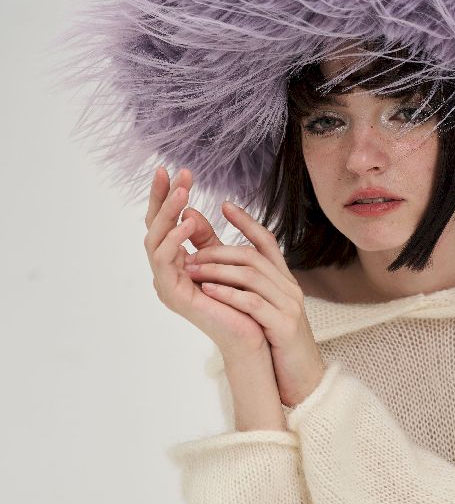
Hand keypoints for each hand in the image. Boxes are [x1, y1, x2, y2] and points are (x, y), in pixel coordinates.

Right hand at [143, 165, 267, 356]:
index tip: (173, 169)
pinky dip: (174, 240)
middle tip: (172, 172)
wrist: (252, 333)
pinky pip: (164, 261)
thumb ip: (206, 238)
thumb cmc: (241, 300)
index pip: (166, 223)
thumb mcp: (222, 259)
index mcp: (176, 262)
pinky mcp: (171, 294)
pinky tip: (188, 223)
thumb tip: (192, 211)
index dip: (166, 197)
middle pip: (153, 228)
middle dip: (162, 198)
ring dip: (168, 214)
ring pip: (154, 241)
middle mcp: (166, 272)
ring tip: (182, 193)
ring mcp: (165, 284)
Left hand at [182, 198, 326, 408]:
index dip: (246, 222)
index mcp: (284, 281)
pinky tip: (207, 290)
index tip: (223, 205)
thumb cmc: (277, 343)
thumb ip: (241, 284)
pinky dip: (228, 293)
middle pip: (253, 256)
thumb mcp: (261, 308)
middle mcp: (289, 288)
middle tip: (188, 252)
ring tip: (191, 269)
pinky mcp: (283, 326)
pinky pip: (253, 302)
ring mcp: (289, 305)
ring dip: (217, 270)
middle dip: (218, 250)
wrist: (300, 378)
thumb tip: (213, 260)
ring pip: (251, 275)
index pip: (267, 241)